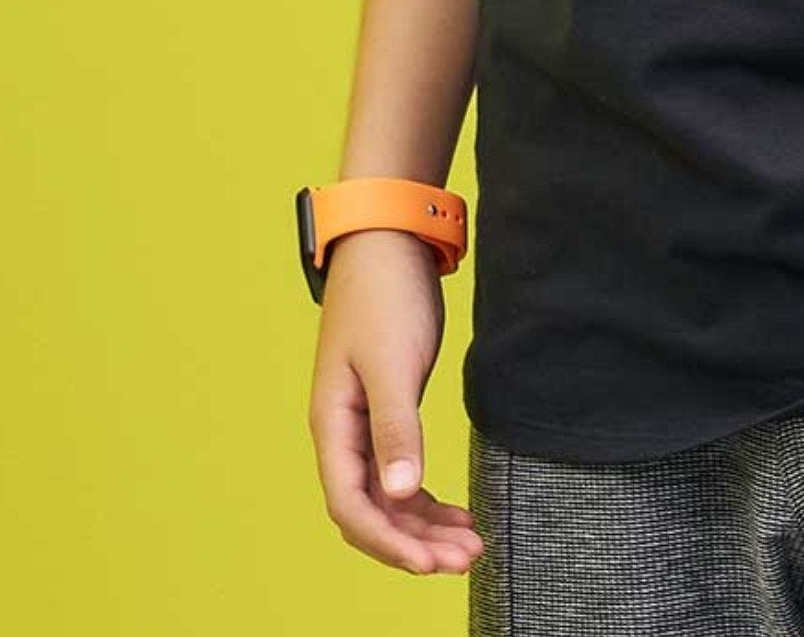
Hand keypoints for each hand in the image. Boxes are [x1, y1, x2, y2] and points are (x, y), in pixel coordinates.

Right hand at [306, 228, 484, 576]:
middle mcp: (344, 432)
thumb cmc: (385, 294)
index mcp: (332, 424)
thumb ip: (396, 427)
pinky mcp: (389, 410)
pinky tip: (455, 513)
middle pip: (372, 511)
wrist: (389, 239)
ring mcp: (365, 423)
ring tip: (470, 544)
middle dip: (414, 543)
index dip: (389, 542)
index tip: (431, 564)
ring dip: (424, 526)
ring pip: (389, 497)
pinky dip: (426, 498)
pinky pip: (401, 473)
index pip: (352, 506)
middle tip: (465, 558)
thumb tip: (399, 493)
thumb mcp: (393, 362)